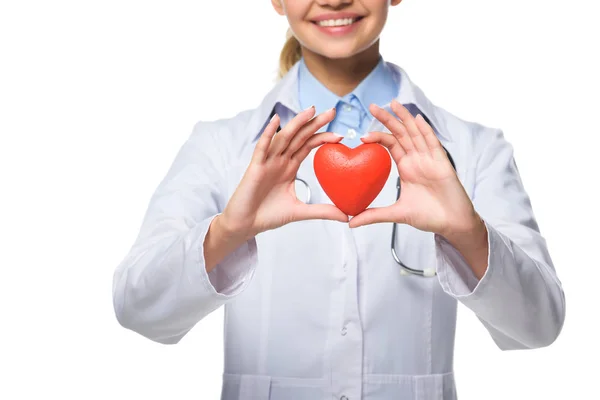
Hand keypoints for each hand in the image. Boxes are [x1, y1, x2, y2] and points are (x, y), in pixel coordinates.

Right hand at [220, 106, 348, 238]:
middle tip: (332, 111)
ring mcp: (267, 162)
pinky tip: (276, 120)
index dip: (323, 137)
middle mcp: (279, 160)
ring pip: (283, 137)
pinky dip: (268, 133)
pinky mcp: (255, 167)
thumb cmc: (268, 215)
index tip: (341, 135)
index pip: (308, 145)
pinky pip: (263, 147)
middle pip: (299, 136)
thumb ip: (322, 211)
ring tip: (311, 111)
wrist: (245, 224)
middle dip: (315, 123)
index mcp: (289, 167)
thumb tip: (346, 217)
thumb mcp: (300, 211)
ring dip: (297, 123)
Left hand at [348, 100, 479, 235]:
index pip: (390, 145)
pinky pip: (433, 144)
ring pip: (415, 133)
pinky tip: (417, 118)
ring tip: (392, 103)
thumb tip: (350, 222)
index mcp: (406, 167)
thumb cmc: (429, 216)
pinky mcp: (442, 163)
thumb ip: (374, 216)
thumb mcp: (396, 214)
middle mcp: (417, 159)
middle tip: (372, 105)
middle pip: (401, 133)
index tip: (361, 135)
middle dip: (388, 119)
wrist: (452, 224)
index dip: (377, 136)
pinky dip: (425, 130)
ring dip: (404, 118)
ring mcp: (430, 159)